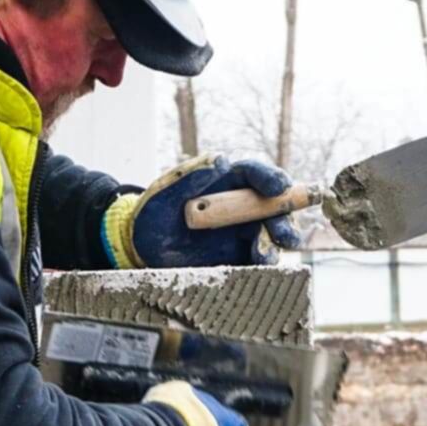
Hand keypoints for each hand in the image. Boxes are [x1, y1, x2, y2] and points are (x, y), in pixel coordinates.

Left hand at [102, 155, 304, 267]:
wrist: (143, 249)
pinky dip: (262, 262)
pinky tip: (258, 265)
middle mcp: (240, 204)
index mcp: (225, 180)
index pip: (254, 174)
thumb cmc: (153, 213)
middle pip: (273, 205)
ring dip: (273, 243)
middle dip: (283, 217)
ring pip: (270, 233)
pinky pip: (257, 258)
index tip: (279, 187)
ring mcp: (242, 231)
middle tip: (284, 232)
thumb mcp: (165, 192)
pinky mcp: (239, 255)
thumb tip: (222, 160)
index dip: (271, 178)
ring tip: (264, 255)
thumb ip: (190, 176)